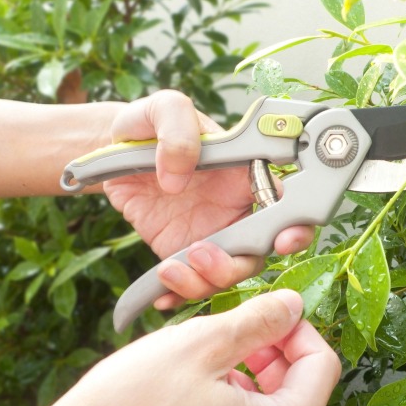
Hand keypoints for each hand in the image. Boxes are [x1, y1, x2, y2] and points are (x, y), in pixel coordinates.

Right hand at [0, 290, 340, 405]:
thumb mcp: (198, 344)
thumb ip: (258, 321)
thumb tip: (293, 305)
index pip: (322, 367)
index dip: (298, 329)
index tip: (266, 310)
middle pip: (298, 396)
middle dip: (272, 355)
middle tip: (232, 332)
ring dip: (249, 382)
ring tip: (203, 364)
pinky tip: (189, 398)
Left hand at [103, 90, 313, 308]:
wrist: (110, 154)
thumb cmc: (148, 126)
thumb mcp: (161, 111)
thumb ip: (177, 131)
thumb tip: (178, 174)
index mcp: (245, 173)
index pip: (285, 201)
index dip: (295, 224)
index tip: (283, 238)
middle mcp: (237, 209)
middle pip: (260, 250)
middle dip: (240, 265)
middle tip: (204, 257)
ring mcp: (213, 235)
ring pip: (228, 273)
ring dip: (203, 279)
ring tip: (168, 268)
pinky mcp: (184, 253)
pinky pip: (192, 283)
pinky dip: (178, 294)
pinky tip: (157, 294)